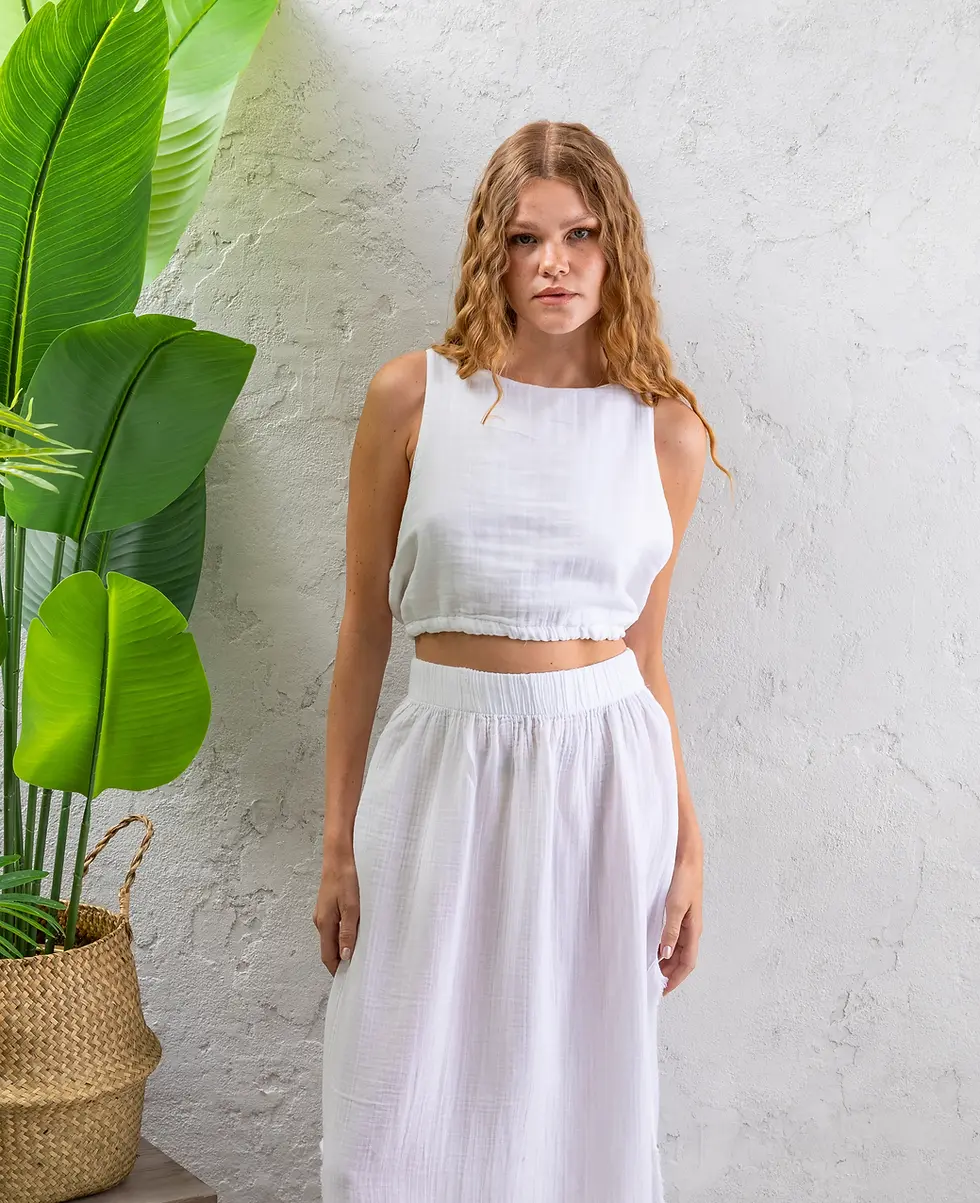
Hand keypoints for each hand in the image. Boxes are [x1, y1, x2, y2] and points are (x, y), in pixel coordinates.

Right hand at [313, 839, 359, 974]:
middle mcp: (320, 921)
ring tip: (360, 953)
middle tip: (358, 969)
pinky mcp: (329, 905)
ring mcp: (323, 913)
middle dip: (341, 960)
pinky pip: (335, 926)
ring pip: (332, 937)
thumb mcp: (351, 907)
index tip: (349, 980)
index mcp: (324, 923)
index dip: (337, 969)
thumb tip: (345, 955)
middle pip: (329, 948)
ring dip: (343, 946)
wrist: (339, 856)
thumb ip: (348, 931)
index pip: (328, 956)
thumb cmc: (345, 879)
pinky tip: (356, 932)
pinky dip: (343, 934)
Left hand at [658, 851, 702, 995]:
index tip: (663, 991)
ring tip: (650, 969)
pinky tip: (651, 947)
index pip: (687, 964)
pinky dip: (663, 946)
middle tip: (652, 984)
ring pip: (676, 949)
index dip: (676, 980)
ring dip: (666, 961)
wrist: (687, 857)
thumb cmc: (684, 880)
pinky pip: (672, 937)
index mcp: (694, 931)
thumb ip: (670, 931)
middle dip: (669, 974)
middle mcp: (691, 929)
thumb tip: (666, 955)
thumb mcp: (675, 907)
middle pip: (682, 960)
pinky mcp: (679, 913)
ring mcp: (686, 922)